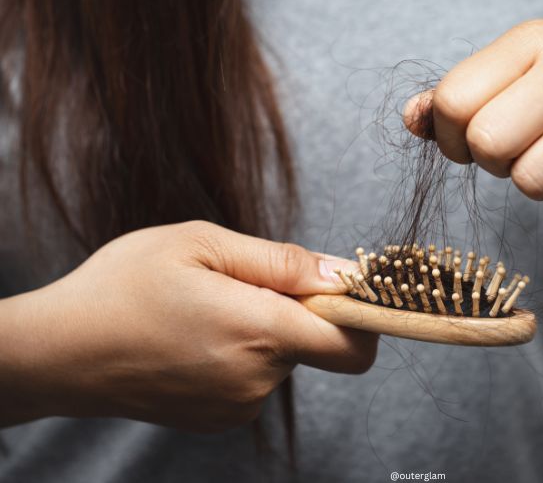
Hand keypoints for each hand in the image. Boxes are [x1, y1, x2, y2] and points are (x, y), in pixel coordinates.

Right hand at [1, 221, 375, 430]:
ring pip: (284, 358)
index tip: (339, 288)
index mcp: (259, 331)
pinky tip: (197, 338)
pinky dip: (242, 355)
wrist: (59, 352)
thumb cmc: (124, 285)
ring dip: (264, 330)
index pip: (354, 343)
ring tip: (206, 310)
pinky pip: (257, 378)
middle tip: (239, 284)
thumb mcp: (202, 244)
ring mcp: (238, 406)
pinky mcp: (220, 419)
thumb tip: (344, 273)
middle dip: (296, 310)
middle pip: (317, 343)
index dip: (362, 313)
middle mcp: (257, 379)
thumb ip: (282, 261)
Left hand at [404, 20, 542, 216]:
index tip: (478, 141)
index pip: (453, 100)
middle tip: (527, 151)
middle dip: (497, 163)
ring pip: (533, 182)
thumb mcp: (525, 75)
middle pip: (488, 144)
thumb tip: (411, 119)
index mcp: (534, 39)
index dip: (453, 138)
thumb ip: (461, 96)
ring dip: (542, 184)